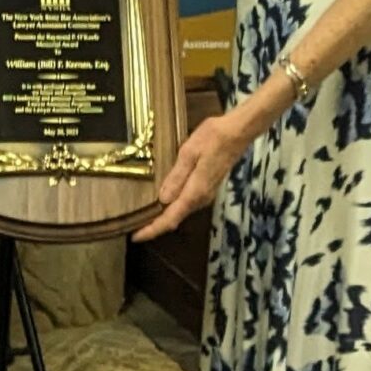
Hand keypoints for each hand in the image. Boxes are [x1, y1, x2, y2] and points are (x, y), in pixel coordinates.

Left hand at [131, 113, 249, 241]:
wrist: (237, 133)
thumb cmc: (212, 139)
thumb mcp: (189, 153)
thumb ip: (176, 177)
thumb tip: (162, 199)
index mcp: (195, 192)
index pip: (171, 219)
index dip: (152, 230)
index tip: (135, 237)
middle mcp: (201, 198)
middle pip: (175, 218)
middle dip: (155, 225)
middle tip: (133, 226)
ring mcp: (206, 194)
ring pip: (181, 211)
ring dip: (163, 216)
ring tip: (143, 216)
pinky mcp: (207, 187)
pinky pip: (186, 202)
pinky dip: (173, 206)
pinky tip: (162, 200)